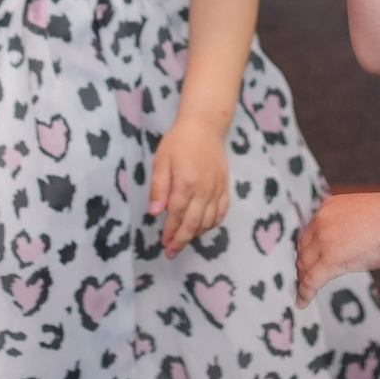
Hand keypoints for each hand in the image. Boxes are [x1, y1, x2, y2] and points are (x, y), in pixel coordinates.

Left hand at [149, 115, 231, 255]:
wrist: (205, 126)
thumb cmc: (179, 142)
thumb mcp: (161, 161)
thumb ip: (159, 188)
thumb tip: (155, 213)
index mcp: (186, 183)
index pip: (177, 215)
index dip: (170, 232)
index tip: (164, 244)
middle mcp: (204, 190)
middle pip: (194, 223)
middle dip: (182, 240)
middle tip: (172, 252)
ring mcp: (217, 189)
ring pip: (209, 221)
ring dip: (196, 234)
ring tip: (184, 240)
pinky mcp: (225, 187)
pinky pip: (222, 212)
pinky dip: (213, 224)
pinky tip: (203, 227)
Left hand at [296, 188, 379, 304]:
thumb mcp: (363, 214)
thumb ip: (351, 224)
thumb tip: (353, 240)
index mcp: (328, 207)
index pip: (310, 232)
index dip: (308, 249)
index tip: (309, 259)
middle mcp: (321, 221)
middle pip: (303, 249)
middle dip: (304, 265)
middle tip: (305, 277)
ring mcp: (324, 240)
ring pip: (305, 266)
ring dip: (303, 279)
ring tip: (304, 292)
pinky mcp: (330, 259)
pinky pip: (311, 281)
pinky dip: (304, 293)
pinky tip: (302, 302)